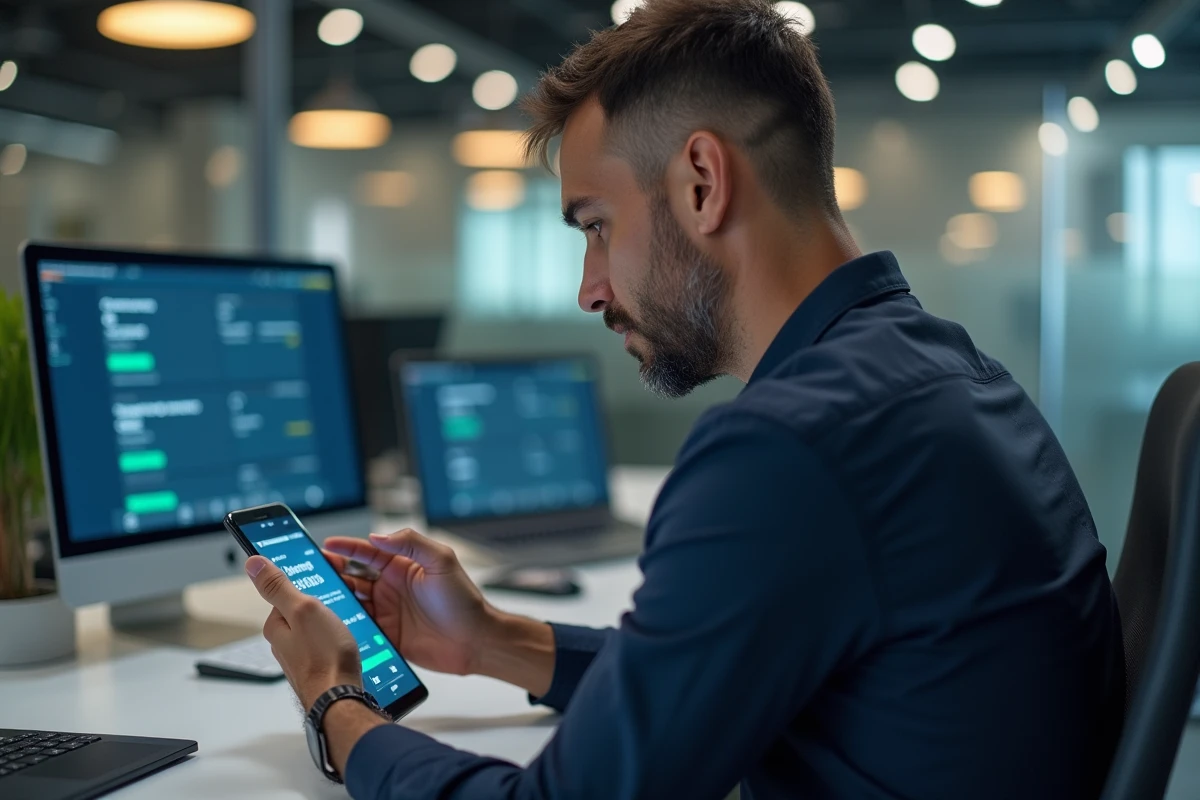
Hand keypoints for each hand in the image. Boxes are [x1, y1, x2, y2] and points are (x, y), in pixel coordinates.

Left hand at [246, 555, 363, 710]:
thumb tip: (253, 563)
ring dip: (333, 626)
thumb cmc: (324, 658)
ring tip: (345, 630)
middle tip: (339, 611)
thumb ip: (278, 586)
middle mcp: (284, 644)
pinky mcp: (317, 668)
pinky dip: (338, 642)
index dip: (309, 590)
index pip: (288, 594)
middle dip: (323, 609)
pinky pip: (327, 646)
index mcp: (276, 626)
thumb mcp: (303, 609)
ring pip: (317, 630)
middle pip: (303, 612)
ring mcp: (301, 657)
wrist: (340, 699)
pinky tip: (348, 647)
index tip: (324, 590)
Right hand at [322, 529, 494, 675]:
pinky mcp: (387, 636)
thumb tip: (378, 537)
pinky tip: (330, 623)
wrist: (476, 641)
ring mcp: (388, 612)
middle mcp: (392, 588)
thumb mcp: (442, 561)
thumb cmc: (464, 601)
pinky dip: (345, 624)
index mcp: (403, 567)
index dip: (346, 548)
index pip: (368, 553)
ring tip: (313, 595)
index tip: (325, 546)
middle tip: (310, 571)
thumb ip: (411, 543)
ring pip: (353, 602)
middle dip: (332, 572)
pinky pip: (360, 627)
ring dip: (335, 597)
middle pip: (354, 577)